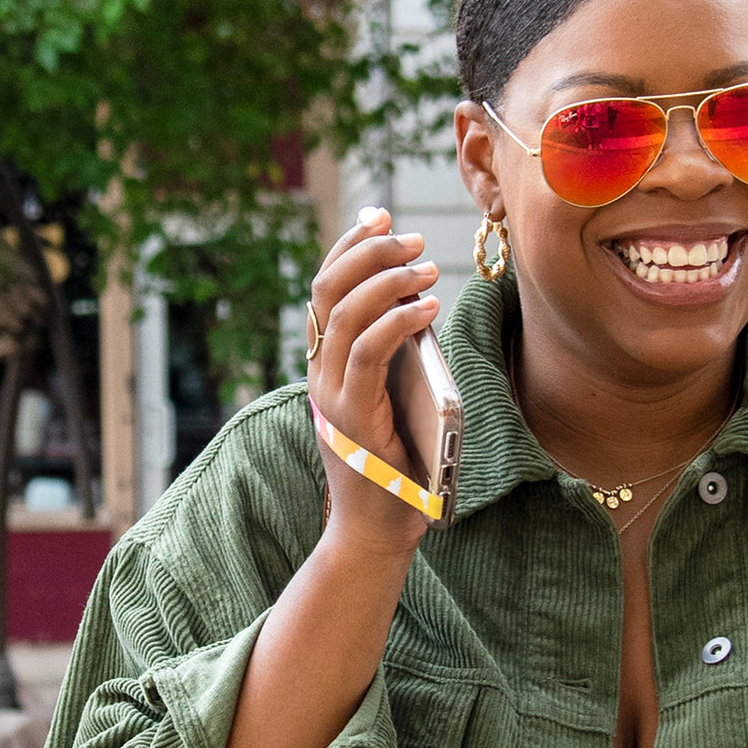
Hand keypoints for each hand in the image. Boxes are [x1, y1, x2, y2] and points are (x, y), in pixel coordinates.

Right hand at [307, 205, 439, 547]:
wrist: (378, 532)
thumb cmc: (397, 466)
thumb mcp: (397, 396)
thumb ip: (398, 355)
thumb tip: (420, 304)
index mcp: (326, 365)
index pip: (325, 289)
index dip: (349, 246)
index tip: (380, 216)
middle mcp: (320, 374)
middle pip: (329, 291)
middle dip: (369, 253)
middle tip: (411, 237)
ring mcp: (331, 396)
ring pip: (348, 317)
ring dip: (389, 282)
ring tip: (426, 266)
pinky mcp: (353, 419)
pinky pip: (370, 355)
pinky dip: (397, 323)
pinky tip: (427, 308)